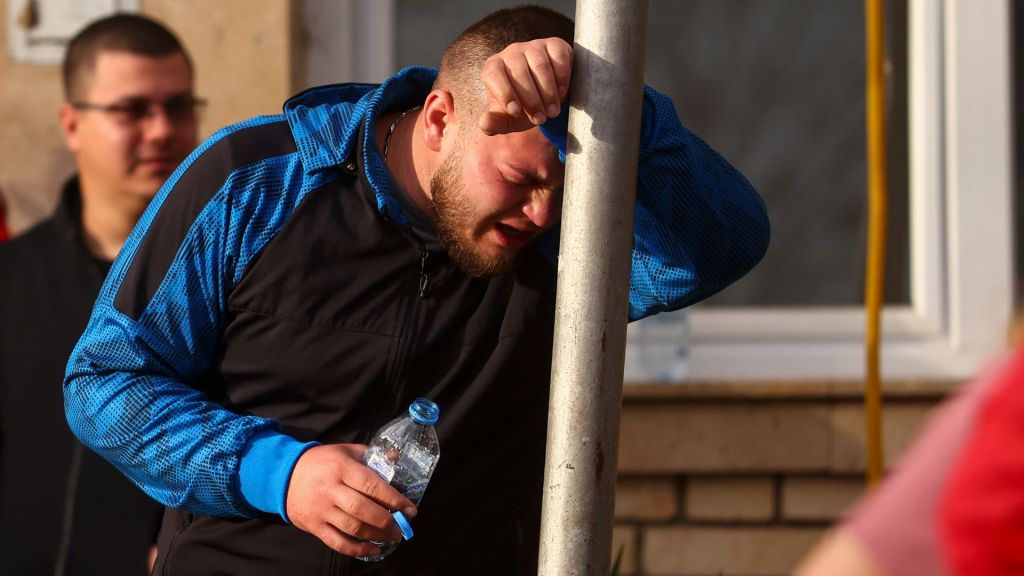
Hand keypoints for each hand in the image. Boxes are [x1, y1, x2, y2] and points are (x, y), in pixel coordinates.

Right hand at [285, 444, 415, 556]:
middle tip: (403, 525)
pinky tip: (373, 550)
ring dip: (377, 535)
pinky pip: (337, 542)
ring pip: (352, 527)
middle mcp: (331, 490)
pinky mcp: (314, 526)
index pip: (371, 485)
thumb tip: (396, 460)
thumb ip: (370, 455)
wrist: (283, 475)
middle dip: (387, 520)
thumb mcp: (345, 451)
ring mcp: (321, 510)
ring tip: (394, 536)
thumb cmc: (321, 462)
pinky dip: (357, 550)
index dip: (393, 498)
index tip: (410, 509)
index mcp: (341, 468)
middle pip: (363, 509)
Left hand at [479, 37, 572, 134]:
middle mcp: (511, 53)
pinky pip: (557, 57)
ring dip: (548, 92)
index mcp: (494, 67)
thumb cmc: (523, 107)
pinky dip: (561, 76)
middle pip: (519, 72)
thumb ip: (494, 123)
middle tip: (541, 119)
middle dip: (531, 100)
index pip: (494, 75)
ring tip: (552, 111)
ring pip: (540, 65)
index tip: (516, 112)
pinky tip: (562, 92)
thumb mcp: (508, 119)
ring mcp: (533, 46)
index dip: (504, 93)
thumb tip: (484, 123)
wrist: (548, 96)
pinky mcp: (554, 45)